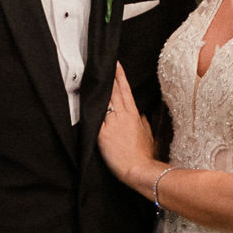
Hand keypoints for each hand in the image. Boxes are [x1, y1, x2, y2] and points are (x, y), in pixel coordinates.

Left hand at [98, 64, 159, 190]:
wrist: (138, 168)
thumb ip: (143, 123)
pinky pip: (95, 117)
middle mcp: (122, 115)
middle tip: (102, 63)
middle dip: (108, 76)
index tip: (116, 64)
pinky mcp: (102, 133)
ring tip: (91, 77)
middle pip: (113, 91)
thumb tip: (141, 115)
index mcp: (133, 114)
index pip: (126, 90)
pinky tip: (85, 98)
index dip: (120, 76)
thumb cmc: (144, 154)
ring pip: (103, 100)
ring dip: (98, 89)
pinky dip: (90, 107)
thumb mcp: (148, 135)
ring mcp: (111, 123)